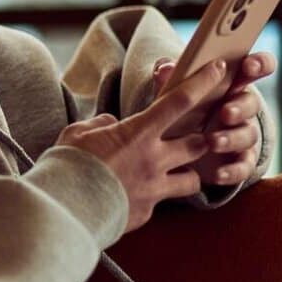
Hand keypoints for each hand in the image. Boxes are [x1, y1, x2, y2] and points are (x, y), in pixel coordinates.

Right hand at [55, 59, 237, 233]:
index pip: (179, 102)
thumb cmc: (66, 165)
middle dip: (202, 140)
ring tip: (173, 174)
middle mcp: (153, 161)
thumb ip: (101, 124)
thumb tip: (111, 125)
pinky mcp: (145, 213)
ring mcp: (153, 190)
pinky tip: (132, 197)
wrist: (63, 211)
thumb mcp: (78, 133)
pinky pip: (159, 203)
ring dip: (187, 174)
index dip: (202, 82)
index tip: (218, 68)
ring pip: (192, 181)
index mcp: (137, 134)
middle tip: (195, 138)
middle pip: (198, 145)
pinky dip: (151, 197)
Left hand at [148, 51, 272, 187]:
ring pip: (248, 135)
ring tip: (212, 142)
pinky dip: (232, 171)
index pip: (255, 68)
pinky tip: (218, 174)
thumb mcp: (173, 94)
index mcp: (230, 84)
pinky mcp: (238, 162)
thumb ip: (171, 79)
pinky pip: (243, 167)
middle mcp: (240, 108)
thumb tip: (164, 69)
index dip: (258, 64)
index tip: (248, 66)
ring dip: (232, 138)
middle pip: (251, 103)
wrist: (174, 149)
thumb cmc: (179, 111)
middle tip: (225, 113)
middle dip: (240, 107)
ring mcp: (241, 135)